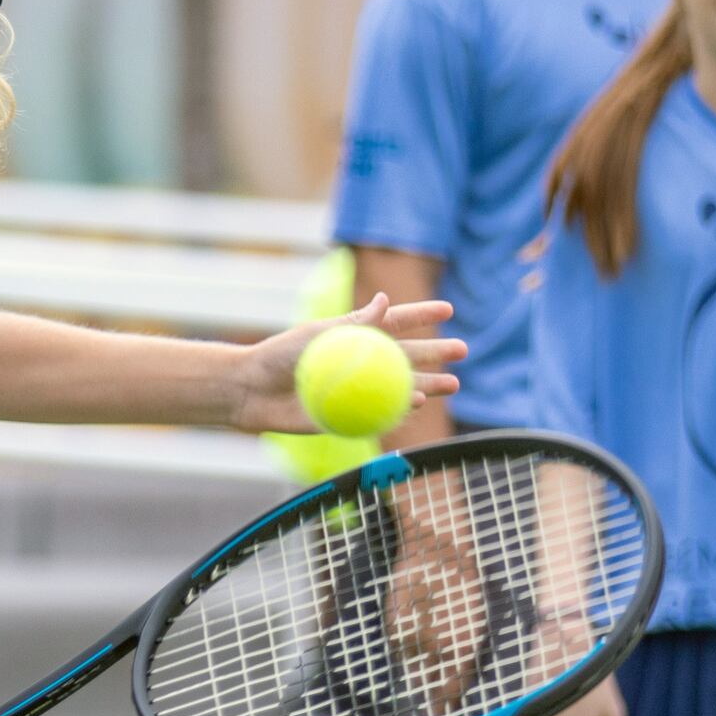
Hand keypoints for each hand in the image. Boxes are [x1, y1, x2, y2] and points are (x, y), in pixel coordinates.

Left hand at [223, 294, 459, 436]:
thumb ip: (352, 323)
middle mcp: (361, 361)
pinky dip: (402, 411)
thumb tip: (386, 301)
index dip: (422, 315)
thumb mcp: (315, 335)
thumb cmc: (279, 356)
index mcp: (355, 334)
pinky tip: (421, 405)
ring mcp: (358, 389)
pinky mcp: (349, 415)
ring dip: (429, 385)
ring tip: (454, 385)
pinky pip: (382, 415)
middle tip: (462, 351)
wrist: (253, 392)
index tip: (449, 308)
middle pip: (407, 357)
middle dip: (436, 354)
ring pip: (401, 388)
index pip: (395, 321)